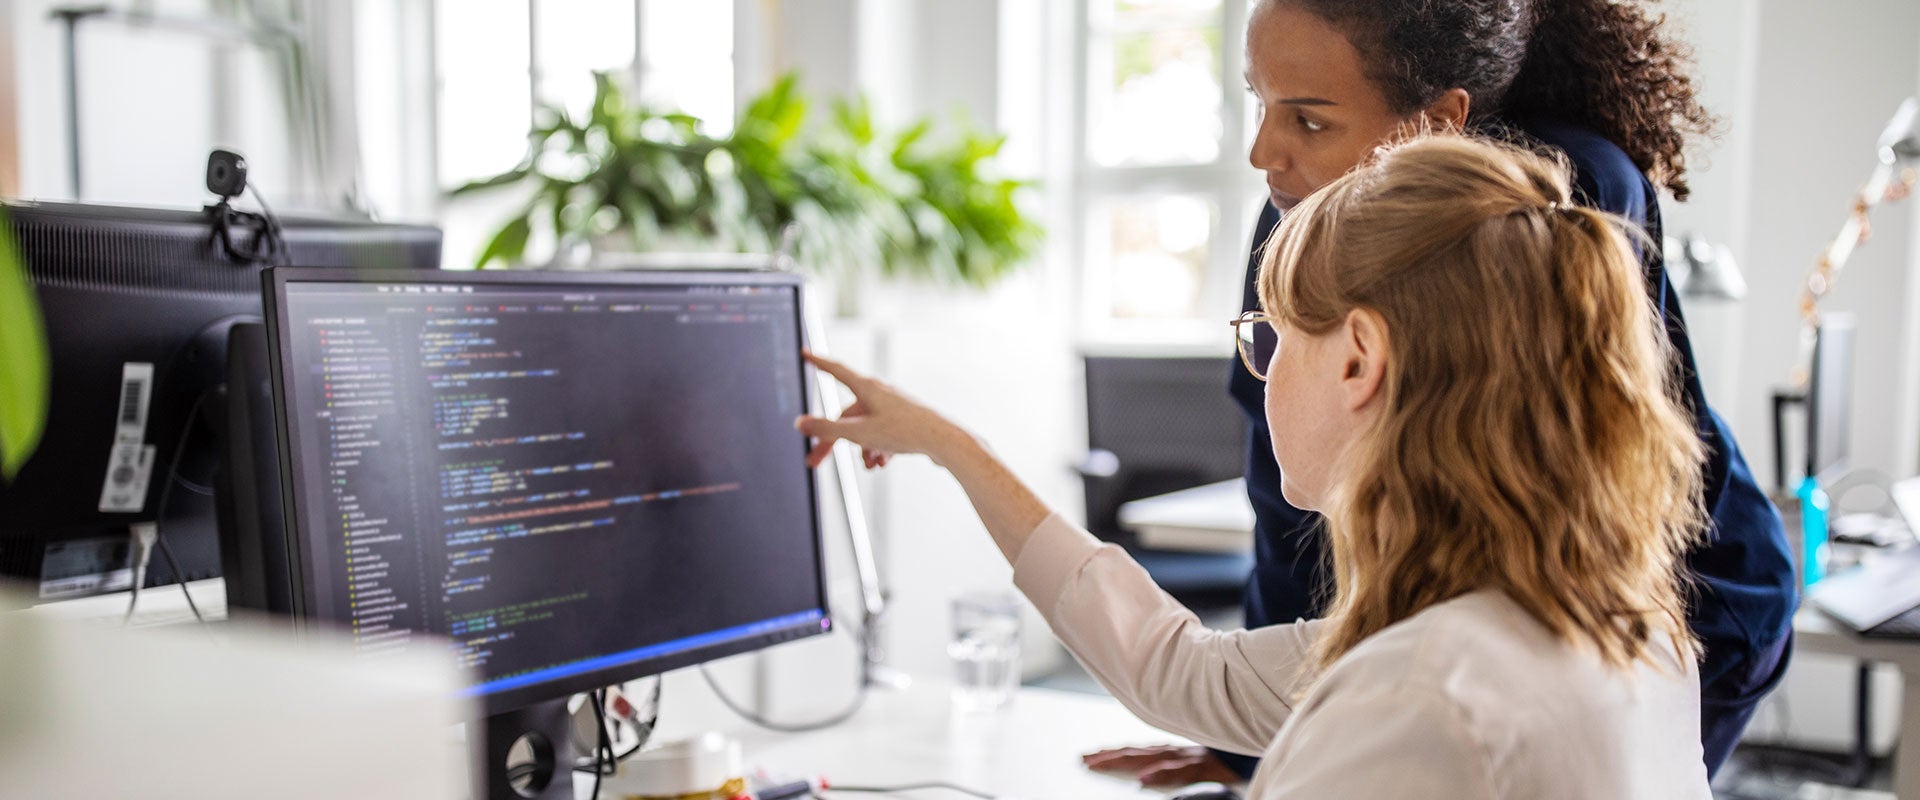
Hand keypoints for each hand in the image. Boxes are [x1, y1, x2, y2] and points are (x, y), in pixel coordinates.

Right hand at [796, 351, 972, 469]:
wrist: (944, 441)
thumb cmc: (905, 432)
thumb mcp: (858, 434)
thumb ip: (827, 429)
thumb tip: (800, 423)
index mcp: (867, 388)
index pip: (836, 370)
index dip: (818, 362)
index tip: (806, 353)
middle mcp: (880, 393)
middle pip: (846, 414)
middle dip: (831, 440)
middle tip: (814, 461)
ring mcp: (893, 407)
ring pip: (864, 428)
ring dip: (860, 449)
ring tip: (869, 465)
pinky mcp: (904, 421)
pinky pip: (881, 434)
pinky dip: (877, 449)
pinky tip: (882, 463)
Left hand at [1083, 745, 1242, 787]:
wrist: (1261, 732)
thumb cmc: (1230, 753)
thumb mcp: (1201, 760)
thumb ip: (1178, 765)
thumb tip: (1150, 777)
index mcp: (1175, 750)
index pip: (1138, 751)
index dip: (1114, 753)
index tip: (1089, 757)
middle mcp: (1178, 750)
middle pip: (1137, 754)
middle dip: (1109, 757)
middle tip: (1082, 761)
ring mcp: (1190, 757)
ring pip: (1150, 759)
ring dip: (1123, 762)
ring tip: (1098, 766)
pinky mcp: (1205, 766)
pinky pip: (1179, 772)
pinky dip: (1160, 775)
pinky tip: (1143, 781)